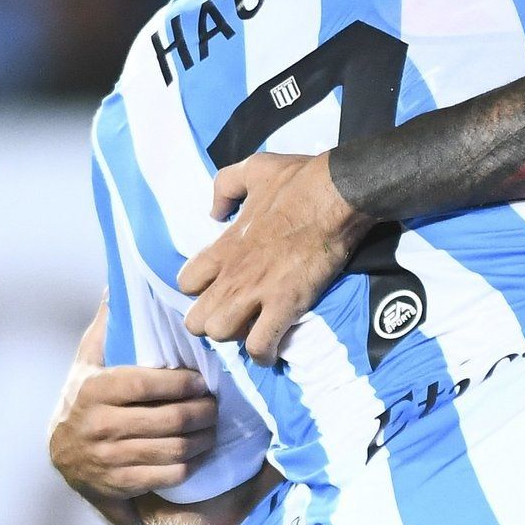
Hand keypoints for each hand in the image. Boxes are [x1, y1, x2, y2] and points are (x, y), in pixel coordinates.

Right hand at [49, 303, 217, 501]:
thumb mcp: (89, 360)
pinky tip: (196, 453)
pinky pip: (167, 476)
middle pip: (168, 420)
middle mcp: (97, 426)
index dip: (180, 384)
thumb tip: (117, 282)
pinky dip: (189, 465)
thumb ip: (106, 325)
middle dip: (202, 413)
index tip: (201, 382)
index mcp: (93, 390)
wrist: (60, 453)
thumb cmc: (85, 397)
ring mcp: (107, 459)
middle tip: (216, 405)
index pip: (145, 384)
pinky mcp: (118, 485)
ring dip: (202, 439)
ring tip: (213, 427)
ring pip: (172, 450)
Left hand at [178, 151, 374, 363]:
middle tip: (235, 318)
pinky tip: (271, 352)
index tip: (219, 289)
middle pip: (197, 319)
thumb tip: (214, 211)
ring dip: (236, 338)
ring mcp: (257, 292)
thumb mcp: (253, 169)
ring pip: (221, 334)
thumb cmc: (299, 180)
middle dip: (212, 323)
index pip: (187, 283)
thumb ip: (224, 187)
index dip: (201, 291)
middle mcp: (233, 275)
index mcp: (224, 246)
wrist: (337, 194)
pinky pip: (260, 346)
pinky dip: (263, 354)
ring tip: (253, 333)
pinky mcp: (285, 305)